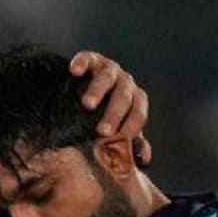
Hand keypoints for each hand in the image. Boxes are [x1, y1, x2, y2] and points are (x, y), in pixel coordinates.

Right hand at [69, 51, 151, 166]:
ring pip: (107, 77)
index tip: (118, 142)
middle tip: (103, 131)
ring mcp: (109, 69)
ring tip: (88, 104)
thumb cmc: (105, 116)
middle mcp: (125, 83)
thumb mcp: (119, 128)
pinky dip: (82, 63)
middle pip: (123, 97)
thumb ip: (131, 142)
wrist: (86, 92)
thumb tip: (143, 157)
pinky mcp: (91, 59)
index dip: (130, 127)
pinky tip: (74, 71)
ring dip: (98, 91)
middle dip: (114, 115)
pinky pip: (87, 58)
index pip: (138, 113)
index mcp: (136, 100)